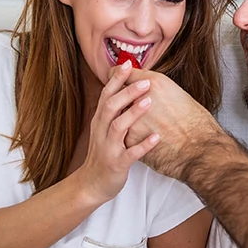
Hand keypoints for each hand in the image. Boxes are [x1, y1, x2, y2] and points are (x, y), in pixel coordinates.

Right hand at [74, 61, 160, 203]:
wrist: (92, 184)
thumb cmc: (103, 153)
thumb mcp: (104, 129)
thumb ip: (113, 111)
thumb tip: (126, 88)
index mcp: (100, 120)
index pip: (106, 95)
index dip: (116, 79)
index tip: (127, 64)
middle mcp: (101, 131)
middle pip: (111, 106)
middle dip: (127, 92)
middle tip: (146, 81)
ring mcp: (108, 147)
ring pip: (118, 127)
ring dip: (133, 114)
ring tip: (149, 102)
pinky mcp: (116, 164)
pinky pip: (130, 153)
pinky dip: (143, 145)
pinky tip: (156, 138)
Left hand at [122, 70, 225, 180]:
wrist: (200, 150)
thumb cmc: (196, 123)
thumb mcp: (178, 94)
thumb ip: (155, 87)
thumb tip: (143, 84)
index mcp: (154, 83)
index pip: (122, 73)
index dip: (118, 77)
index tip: (116, 80)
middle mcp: (140, 98)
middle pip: (117, 94)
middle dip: (119, 99)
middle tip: (124, 104)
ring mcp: (133, 120)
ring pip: (118, 117)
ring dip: (124, 120)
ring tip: (138, 125)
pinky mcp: (130, 140)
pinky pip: (124, 136)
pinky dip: (131, 138)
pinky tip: (143, 140)